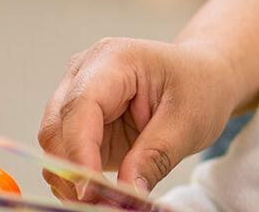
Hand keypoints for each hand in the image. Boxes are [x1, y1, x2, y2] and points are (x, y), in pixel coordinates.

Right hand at [38, 37, 237, 201]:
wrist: (204, 77)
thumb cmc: (199, 87)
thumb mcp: (187, 122)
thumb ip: (154, 157)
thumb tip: (124, 192)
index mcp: (113, 60)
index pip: (80, 107)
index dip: (80, 153)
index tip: (92, 191)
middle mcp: (84, 74)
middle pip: (57, 129)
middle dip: (73, 171)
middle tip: (103, 204)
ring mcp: (77, 96)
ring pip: (54, 146)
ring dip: (72, 179)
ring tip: (109, 201)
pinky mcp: (81, 123)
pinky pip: (65, 156)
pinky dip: (78, 179)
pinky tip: (103, 192)